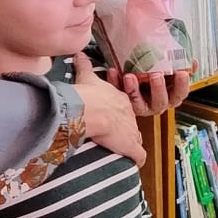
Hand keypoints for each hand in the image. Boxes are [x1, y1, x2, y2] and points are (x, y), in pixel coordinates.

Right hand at [73, 53, 145, 167]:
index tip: (111, 117)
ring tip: (122, 151)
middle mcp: (129, 115)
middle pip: (130, 123)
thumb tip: (77, 54)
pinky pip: (139, 156)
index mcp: (120, 99)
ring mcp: (132, 131)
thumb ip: (84, 66)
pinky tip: (135, 164)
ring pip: (136, 139)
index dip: (118, 114)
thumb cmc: (88, 94)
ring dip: (131, 144)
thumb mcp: (87, 77)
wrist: (90, 110)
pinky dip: (138, 160)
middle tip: (115, 135)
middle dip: (125, 129)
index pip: (123, 107)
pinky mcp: (131, 147)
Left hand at [105, 67, 192, 116]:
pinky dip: (116, 83)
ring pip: (139, 104)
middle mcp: (157, 103)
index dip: (182, 85)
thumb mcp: (168, 67)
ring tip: (130, 77)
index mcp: (171, 95)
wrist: (131, 76)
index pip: (180, 93)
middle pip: (161, 101)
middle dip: (158, 89)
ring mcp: (141, 106)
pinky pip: (120, 96)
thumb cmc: (154, 73)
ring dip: (134, 90)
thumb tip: (192, 63)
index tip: (182, 73)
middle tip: (156, 75)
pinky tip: (114, 72)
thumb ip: (180, 65)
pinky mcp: (124, 103)